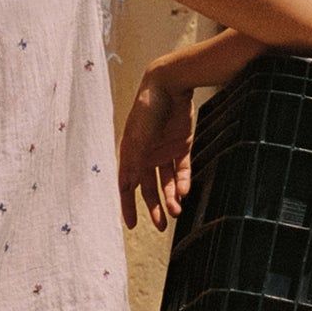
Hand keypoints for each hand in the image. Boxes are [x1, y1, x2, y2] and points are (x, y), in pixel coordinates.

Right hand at [118, 62, 193, 229]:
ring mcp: (164, 151)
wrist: (170, 84)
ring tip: (176, 211)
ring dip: (171, 197)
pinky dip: (183, 181)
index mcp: (130, 153)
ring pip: (167, 182)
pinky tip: (185, 191)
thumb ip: (136, 161)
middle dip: (154, 208)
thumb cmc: (148, 108)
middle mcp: (146, 155)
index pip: (126, 185)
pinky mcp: (182, 145)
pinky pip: (182, 169)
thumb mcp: (138, 137)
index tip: (131, 225)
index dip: (128, 205)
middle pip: (149, 188)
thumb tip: (129, 186)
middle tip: (161, 226)